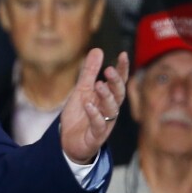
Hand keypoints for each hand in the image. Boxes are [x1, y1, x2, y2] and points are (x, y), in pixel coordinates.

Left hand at [59, 49, 128, 164]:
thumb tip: (98, 50)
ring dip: (106, 97)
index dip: (122, 69)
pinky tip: (89, 105)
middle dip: (116, 82)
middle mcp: (109, 110)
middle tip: (109, 70)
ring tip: (98, 85)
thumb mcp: (81, 90)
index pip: (118, 82)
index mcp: (107, 98)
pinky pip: (99, 125)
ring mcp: (104, 123)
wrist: (68, 142)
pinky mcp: (96, 136)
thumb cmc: (79, 115)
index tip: (123, 55)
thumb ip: (89, 72)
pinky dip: (94, 115)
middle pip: (118, 95)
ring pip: (112, 110)